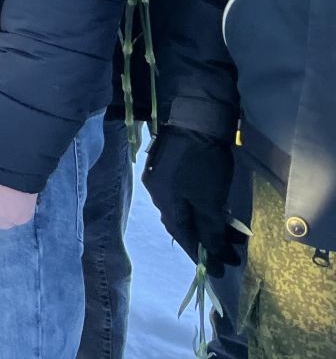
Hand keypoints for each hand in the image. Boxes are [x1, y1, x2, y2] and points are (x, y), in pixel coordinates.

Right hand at [145, 129, 244, 274]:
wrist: (195, 119)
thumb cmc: (201, 163)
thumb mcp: (210, 200)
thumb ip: (211, 229)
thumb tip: (214, 254)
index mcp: (164, 202)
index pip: (183, 237)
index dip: (202, 256)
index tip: (220, 272)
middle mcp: (158, 193)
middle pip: (183, 224)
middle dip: (208, 241)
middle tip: (231, 255)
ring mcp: (163, 177)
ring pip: (187, 210)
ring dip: (208, 224)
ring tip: (233, 235)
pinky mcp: (173, 166)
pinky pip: (188, 197)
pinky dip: (203, 209)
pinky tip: (217, 211)